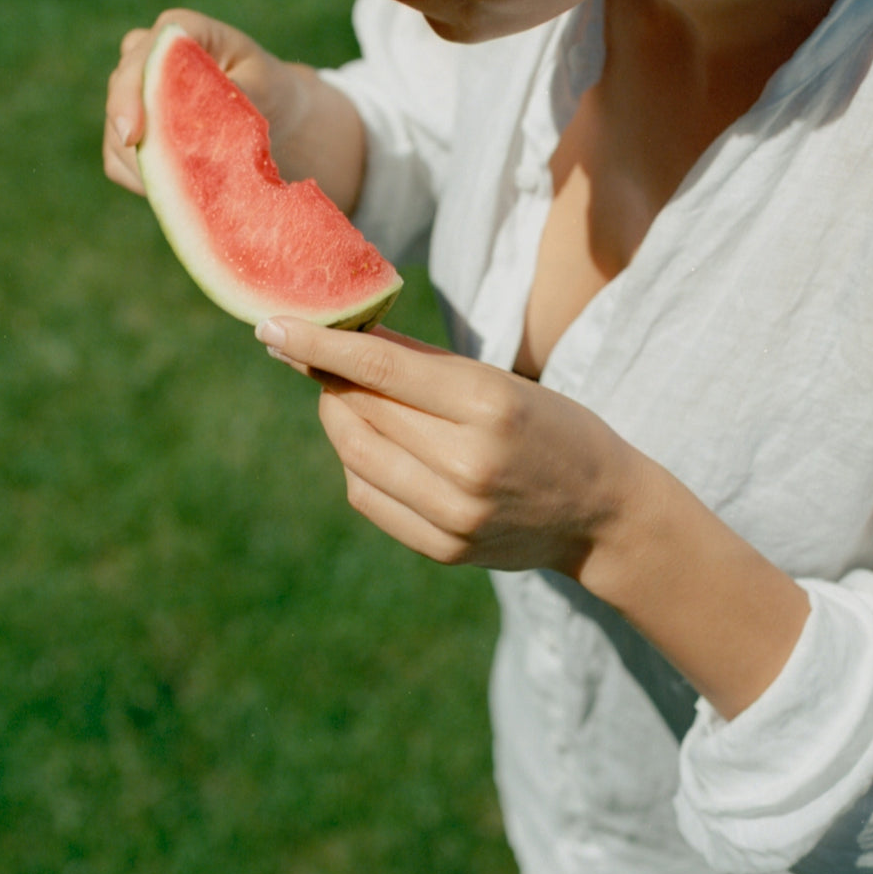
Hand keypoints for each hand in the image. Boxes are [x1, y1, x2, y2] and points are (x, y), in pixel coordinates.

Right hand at [103, 8, 295, 196]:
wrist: (266, 110)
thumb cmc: (266, 87)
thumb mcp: (264, 85)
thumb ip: (238, 91)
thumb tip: (211, 107)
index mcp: (179, 30)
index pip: (142, 53)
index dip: (130, 92)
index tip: (133, 134)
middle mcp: (146, 55)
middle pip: (121, 93)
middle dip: (138, 137)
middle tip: (167, 176)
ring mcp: (132, 92)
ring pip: (116, 132)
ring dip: (147, 165)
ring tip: (192, 187)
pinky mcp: (127, 131)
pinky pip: (118, 162)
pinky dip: (144, 181)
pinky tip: (181, 191)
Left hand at [256, 316, 641, 576]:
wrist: (603, 513)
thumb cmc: (549, 426)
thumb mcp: (499, 381)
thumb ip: (421, 362)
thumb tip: (343, 332)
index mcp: (488, 405)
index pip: (379, 366)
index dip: (318, 344)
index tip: (269, 325)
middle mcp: (468, 463)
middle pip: (359, 411)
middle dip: (324, 376)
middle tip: (306, 351)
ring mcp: (454, 514)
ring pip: (354, 454)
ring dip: (336, 417)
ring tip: (342, 394)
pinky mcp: (443, 548)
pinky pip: (367, 496)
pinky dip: (357, 462)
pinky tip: (370, 442)